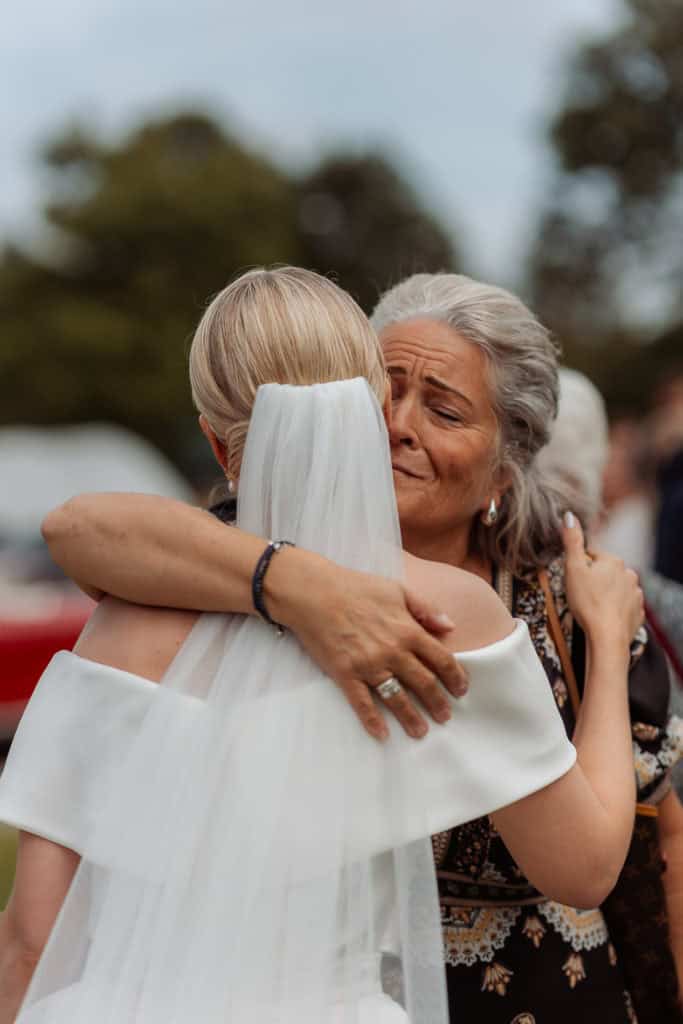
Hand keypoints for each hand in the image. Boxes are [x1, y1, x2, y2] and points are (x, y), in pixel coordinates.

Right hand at [269, 551, 468, 740]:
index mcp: (408, 630)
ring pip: (397, 698)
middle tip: (445, 717)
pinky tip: (382, 734)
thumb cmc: (356, 587)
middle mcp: (393, 651)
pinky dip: (372, 721)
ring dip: (411, 718)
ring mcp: (369, 665)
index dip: (455, 677)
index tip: (461, 690)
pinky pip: (362, 703)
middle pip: (424, 684)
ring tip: (420, 731)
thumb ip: (426, 608)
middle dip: (438, 703)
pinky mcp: (345, 674)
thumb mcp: (397, 590)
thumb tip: (451, 626)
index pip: (442, 660)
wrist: (314, 593)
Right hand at [562, 511, 643, 646]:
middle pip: (604, 573)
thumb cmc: (588, 603)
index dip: (579, 568)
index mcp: (613, 561)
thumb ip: (572, 541)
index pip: (591, 557)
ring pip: (614, 589)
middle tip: (581, 596)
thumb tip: (569, 515)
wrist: (607, 636)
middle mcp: (628, 574)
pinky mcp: (637, 612)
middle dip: (593, 581)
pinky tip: (603, 617)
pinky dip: (614, 609)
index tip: (573, 582)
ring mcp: (635, 593)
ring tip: (592, 608)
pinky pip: (623, 606)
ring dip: (604, 595)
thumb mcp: (573, 569)